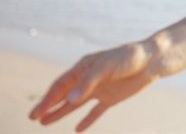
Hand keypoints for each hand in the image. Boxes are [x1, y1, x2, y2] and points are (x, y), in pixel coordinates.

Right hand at [28, 41, 156, 131]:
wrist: (152, 60)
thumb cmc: (129, 58)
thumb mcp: (107, 67)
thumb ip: (88, 83)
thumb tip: (69, 99)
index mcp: (84, 67)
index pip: (61, 85)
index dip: (47, 99)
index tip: (35, 113)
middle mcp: (89, 79)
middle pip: (64, 94)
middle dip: (48, 105)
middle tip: (33, 117)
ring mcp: (100, 89)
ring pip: (76, 104)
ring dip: (61, 112)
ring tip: (44, 122)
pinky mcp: (112, 98)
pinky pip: (96, 111)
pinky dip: (87, 120)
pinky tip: (78, 129)